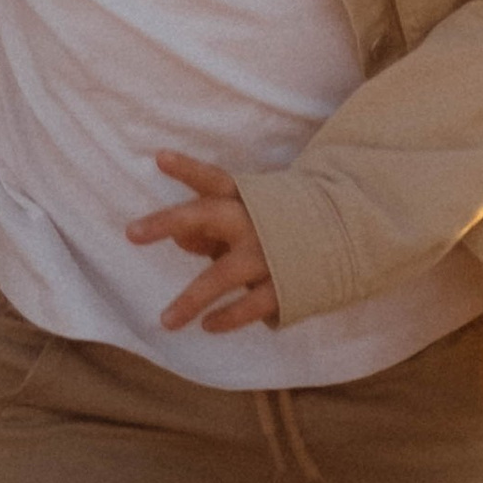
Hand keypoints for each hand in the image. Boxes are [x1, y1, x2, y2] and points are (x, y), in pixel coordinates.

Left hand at [127, 149, 282, 334]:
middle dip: (169, 221)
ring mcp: (268, 254)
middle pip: (207, 214)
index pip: (213, 179)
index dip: (187, 169)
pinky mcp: (285, 286)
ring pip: (222, 275)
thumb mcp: (250, 217)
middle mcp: (253, 221)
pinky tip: (208, 325)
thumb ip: (213, 228)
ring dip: (191, 300)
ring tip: (165, 321)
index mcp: (247, 198)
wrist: (350, 238)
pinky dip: (227, 318)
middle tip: (131, 232)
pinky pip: (249, 306)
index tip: (159, 157)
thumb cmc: (283, 225)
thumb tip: (178, 238)